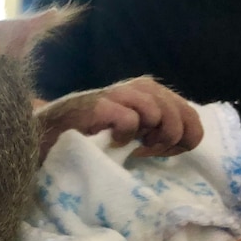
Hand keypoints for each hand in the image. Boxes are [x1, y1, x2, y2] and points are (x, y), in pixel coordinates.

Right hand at [34, 76, 203, 160]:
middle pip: (179, 114)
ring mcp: (118, 94)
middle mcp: (139, 88)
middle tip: (147, 151)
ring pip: (158, 112)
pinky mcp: (98, 106)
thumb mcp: (135, 132)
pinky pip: (129, 119)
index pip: (190, 113)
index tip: (164, 152)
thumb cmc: (95, 135)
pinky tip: (114, 142)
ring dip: (151, 137)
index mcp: (152, 92)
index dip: (185, 138)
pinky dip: (126, 135)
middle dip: (169, 140)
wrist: (50, 132)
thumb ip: (160, 130)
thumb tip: (187, 140)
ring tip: (133, 147)